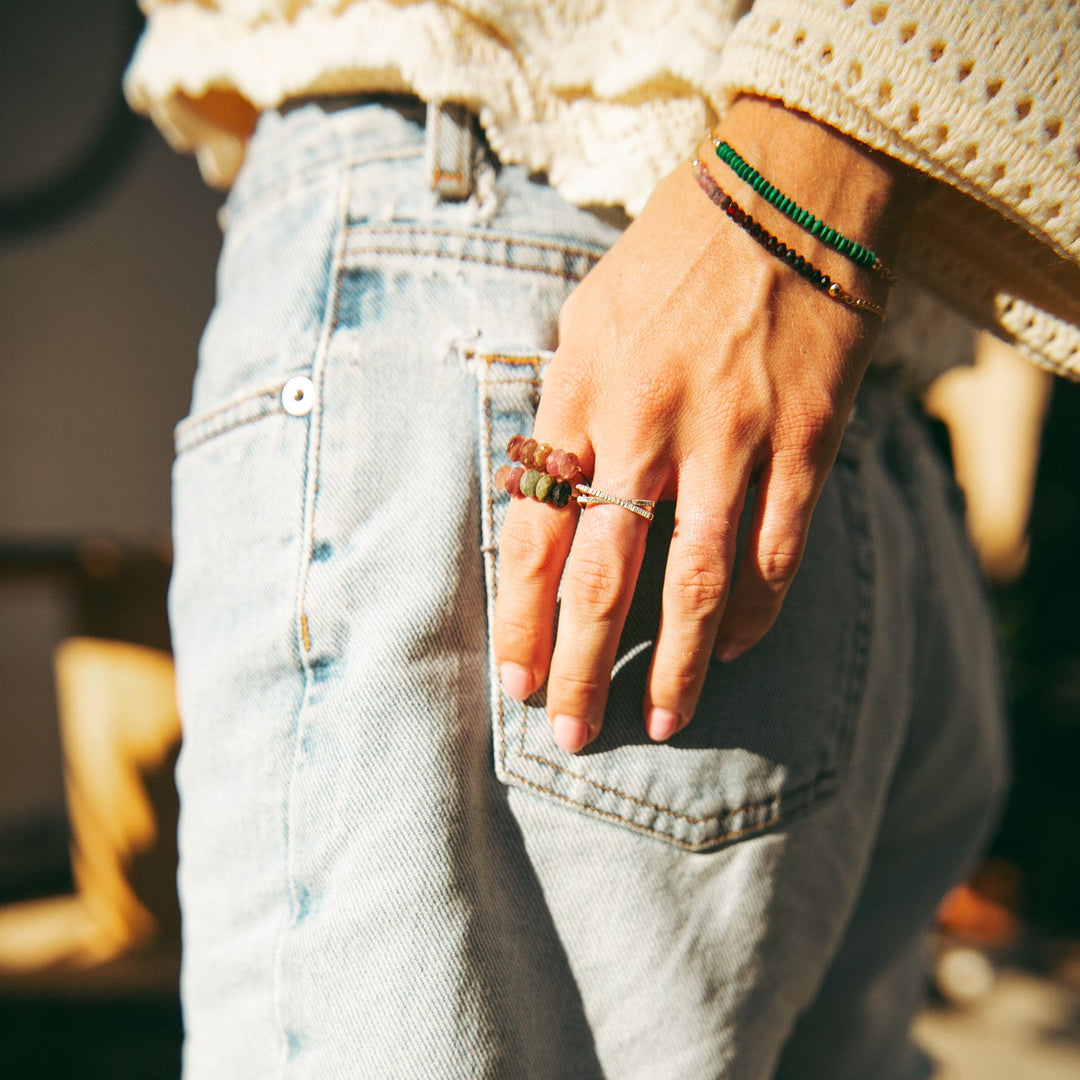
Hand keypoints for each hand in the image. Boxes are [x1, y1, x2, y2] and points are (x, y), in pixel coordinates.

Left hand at [493, 96, 915, 752]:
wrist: (785, 193)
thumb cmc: (671, 256)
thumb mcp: (584, 317)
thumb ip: (563, 408)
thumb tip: (545, 490)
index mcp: (580, 397)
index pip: (534, 535)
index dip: (520, 619)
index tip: (514, 683)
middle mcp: (647, 428)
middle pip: (602, 578)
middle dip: (581, 667)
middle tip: (571, 733)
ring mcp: (732, 439)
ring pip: (695, 583)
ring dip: (675, 665)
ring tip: (662, 722)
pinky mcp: (805, 440)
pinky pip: (777, 550)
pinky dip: (754, 611)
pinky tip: (732, 648)